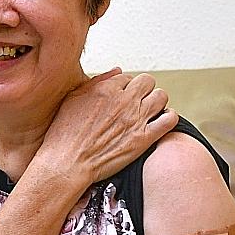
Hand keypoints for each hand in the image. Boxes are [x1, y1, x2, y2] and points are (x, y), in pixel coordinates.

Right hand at [41, 69, 177, 183]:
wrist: (68, 163)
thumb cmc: (65, 134)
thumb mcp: (73, 99)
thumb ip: (97, 82)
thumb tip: (117, 72)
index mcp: (106, 89)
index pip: (127, 77)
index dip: (125, 87)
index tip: (121, 97)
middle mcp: (124, 101)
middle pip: (147, 81)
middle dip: (143, 90)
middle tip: (137, 101)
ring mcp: (136, 119)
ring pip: (161, 96)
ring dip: (157, 102)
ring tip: (149, 110)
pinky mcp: (144, 138)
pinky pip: (169, 119)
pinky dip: (168, 117)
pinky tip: (160, 121)